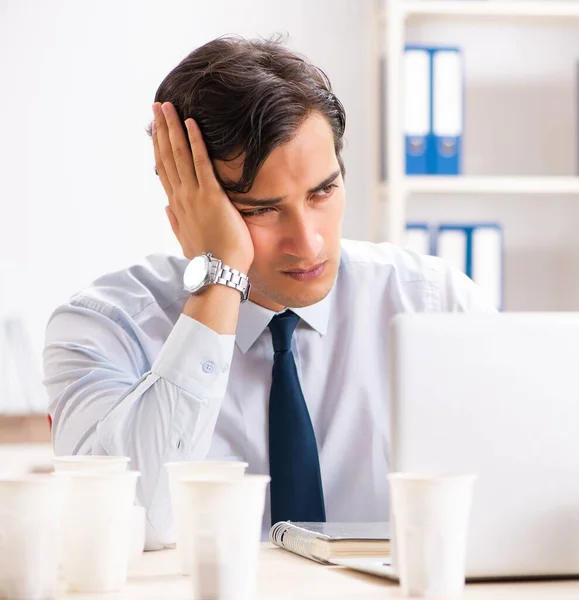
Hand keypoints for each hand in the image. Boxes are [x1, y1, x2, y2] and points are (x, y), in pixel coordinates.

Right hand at [152, 102, 253, 272]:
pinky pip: (201, 163)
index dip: (159, 147)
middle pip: (167, 157)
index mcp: (176, 207)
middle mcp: (181, 198)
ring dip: (173, 129)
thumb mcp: (186, 240)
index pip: (165, 170)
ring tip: (169, 107)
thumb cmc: (207, 260)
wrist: (218, 273)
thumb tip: (166, 207)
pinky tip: (191, 124)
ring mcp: (194, 196)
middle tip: (158, 106)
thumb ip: (175, 222)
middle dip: (162, 130)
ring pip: (179, 156)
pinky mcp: (211, 197)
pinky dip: (195, 142)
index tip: (156, 129)